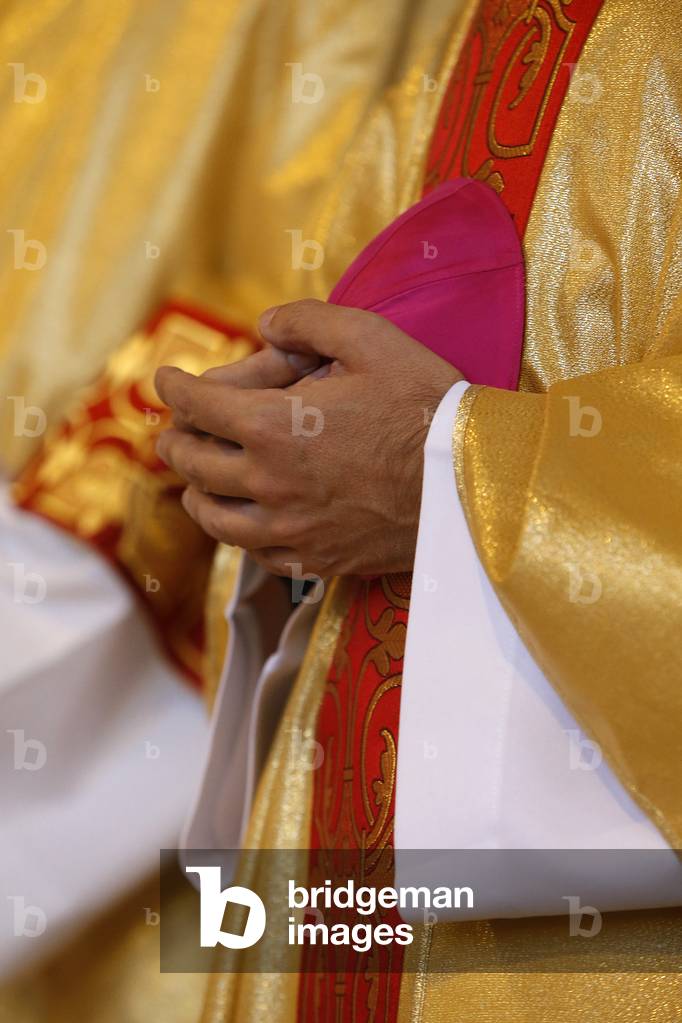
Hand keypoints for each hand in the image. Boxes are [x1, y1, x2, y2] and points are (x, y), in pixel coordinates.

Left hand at [155, 300, 461, 577]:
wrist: (469, 484)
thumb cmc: (425, 407)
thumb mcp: (372, 339)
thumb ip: (310, 322)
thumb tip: (266, 325)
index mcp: (273, 426)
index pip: (197, 405)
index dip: (173, 387)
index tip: (165, 379)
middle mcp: (268, 483)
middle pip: (194, 463)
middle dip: (176, 440)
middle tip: (175, 431)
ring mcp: (289, 529)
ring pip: (214, 517)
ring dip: (195, 493)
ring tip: (195, 482)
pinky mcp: (314, 560)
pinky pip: (255, 553)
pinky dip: (237, 533)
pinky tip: (245, 522)